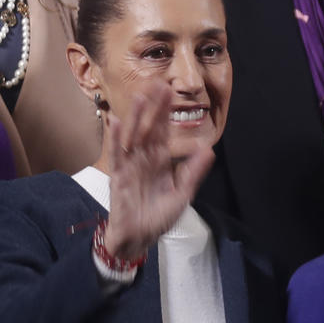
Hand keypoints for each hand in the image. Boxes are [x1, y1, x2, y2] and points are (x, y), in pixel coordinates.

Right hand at [100, 84, 214, 261]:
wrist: (139, 239)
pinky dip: (115, 139)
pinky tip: (114, 122)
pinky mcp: (119, 177)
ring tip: (140, 97)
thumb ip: (193, 172)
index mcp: (160, 162)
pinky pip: (116, 155)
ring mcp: (130, 167)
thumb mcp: (182, 194)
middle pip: (148, 128)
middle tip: (156, 83)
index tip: (169, 91)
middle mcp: (144, 160)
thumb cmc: (158, 217)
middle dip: (153, 107)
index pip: (163, 132)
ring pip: (132, 136)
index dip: (166, 112)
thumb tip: (208, 149)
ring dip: (136, 117)